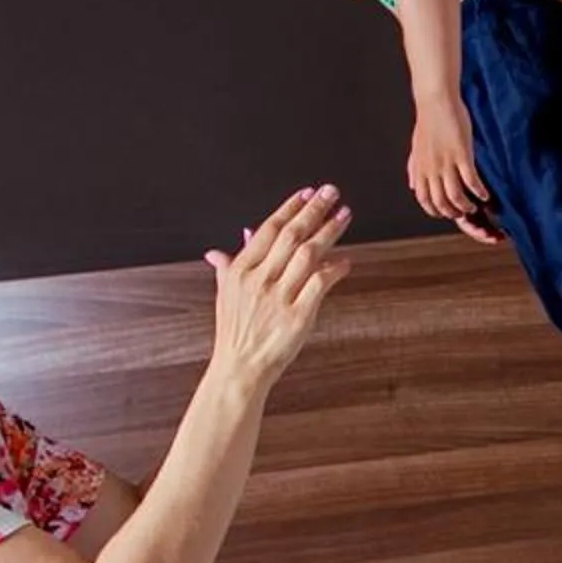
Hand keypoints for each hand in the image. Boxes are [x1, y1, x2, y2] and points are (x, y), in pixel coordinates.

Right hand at [204, 185, 351, 385]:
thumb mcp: (226, 297)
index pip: (268, 229)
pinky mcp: (297, 317)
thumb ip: (226, 269)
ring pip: (308, 255)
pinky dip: (334, 269)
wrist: (239, 369)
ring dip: (328, 232)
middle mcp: (259, 280)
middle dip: (314, 210)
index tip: (307, 193)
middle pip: (291, 236)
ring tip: (344, 215)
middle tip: (332, 192)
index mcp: (240, 271)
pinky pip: (320, 284)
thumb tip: (216, 252)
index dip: (290, 208)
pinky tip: (344, 261)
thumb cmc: (235, 333)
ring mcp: (278, 298)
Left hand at [406, 99, 502, 244]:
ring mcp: (446, 163)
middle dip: (453, 213)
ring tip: (475, 206)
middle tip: (464, 213)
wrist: (435, 100)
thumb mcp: (416, 149)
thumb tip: (413, 185)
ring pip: (455, 197)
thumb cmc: (429, 121)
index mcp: (420, 169)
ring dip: (466, 206)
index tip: (446, 213)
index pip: (424, 200)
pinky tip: (485, 195)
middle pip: (441, 203)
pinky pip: (471, 181)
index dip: (435, 211)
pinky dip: (479, 192)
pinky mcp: (462, 154)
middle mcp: (431, 169)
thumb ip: (414, 169)